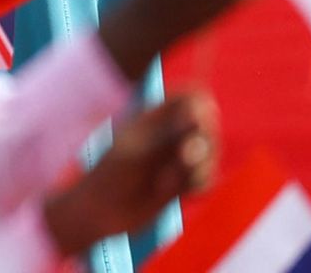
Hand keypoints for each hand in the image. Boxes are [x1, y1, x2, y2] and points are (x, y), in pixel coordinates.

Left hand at [43, 92, 218, 252]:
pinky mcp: (183, 182)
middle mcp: (171, 134)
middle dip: (205, 141)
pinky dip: (201, 185)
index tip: (200, 121)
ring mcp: (177, 158)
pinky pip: (206, 179)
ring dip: (202, 167)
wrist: (100, 214)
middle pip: (207, 125)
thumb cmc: (112, 175)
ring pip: (210, 153)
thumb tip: (200, 108)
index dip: (201, 105)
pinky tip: (186, 195)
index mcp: (156, 116)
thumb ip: (171, 133)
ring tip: (172, 182)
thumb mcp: (140, 152)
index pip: (190, 96)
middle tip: (185, 157)